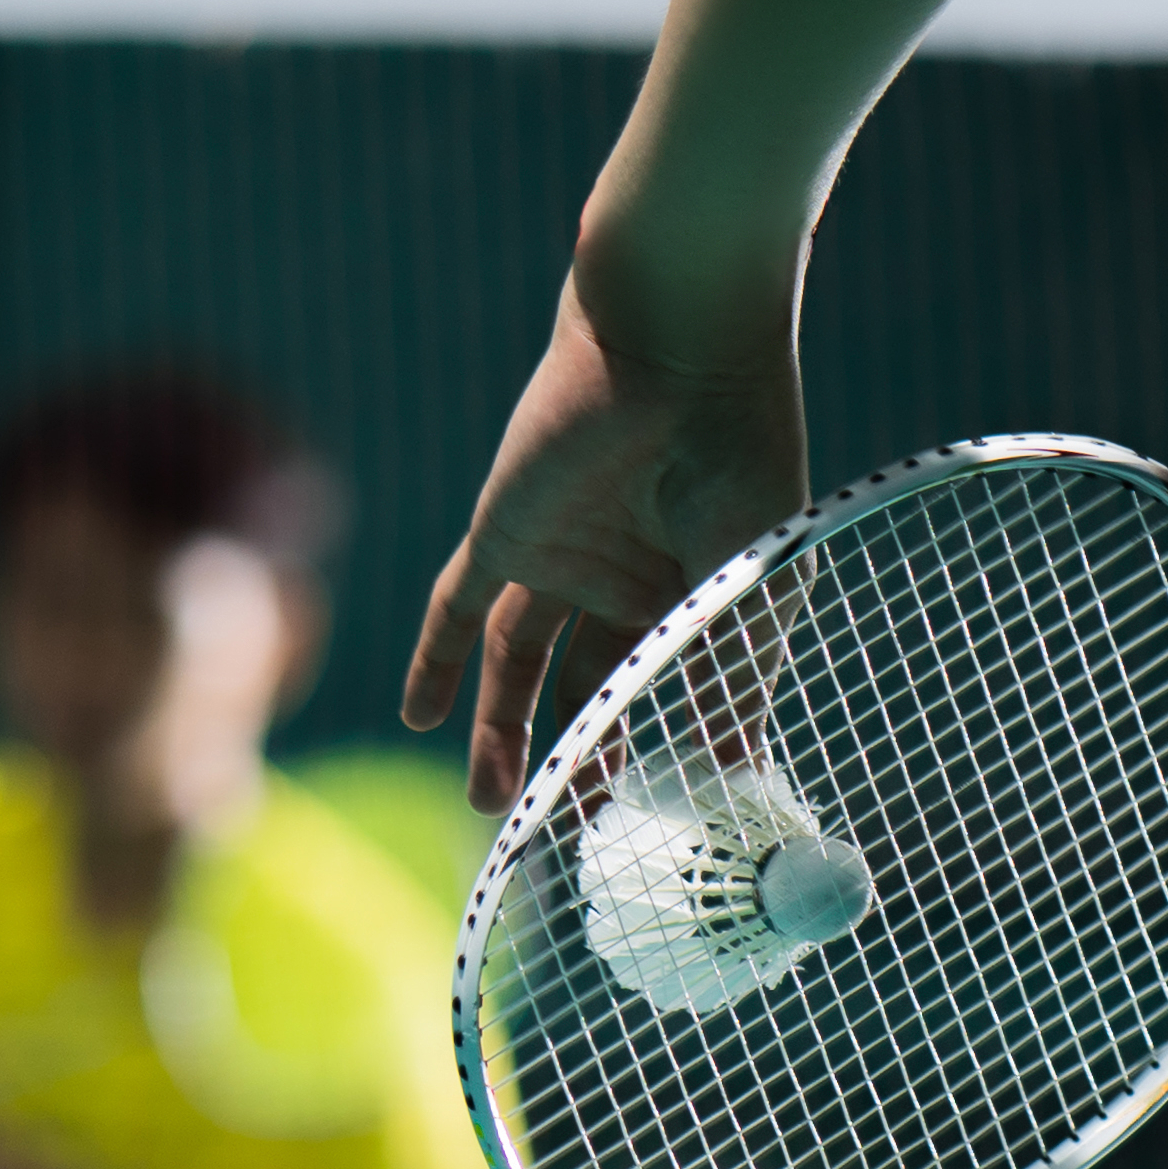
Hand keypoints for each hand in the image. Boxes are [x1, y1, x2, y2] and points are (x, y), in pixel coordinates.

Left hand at [402, 267, 810, 807]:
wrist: (679, 344)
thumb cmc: (741, 452)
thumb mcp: (747, 582)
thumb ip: (730, 675)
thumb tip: (731, 773)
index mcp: (696, 587)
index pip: (665, 686)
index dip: (659, 750)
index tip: (659, 821)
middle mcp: (625, 577)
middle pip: (586, 687)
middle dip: (577, 756)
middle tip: (572, 824)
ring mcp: (560, 556)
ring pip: (520, 665)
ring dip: (504, 733)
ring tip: (495, 806)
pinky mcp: (504, 532)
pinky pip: (455, 609)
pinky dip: (435, 661)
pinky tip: (419, 718)